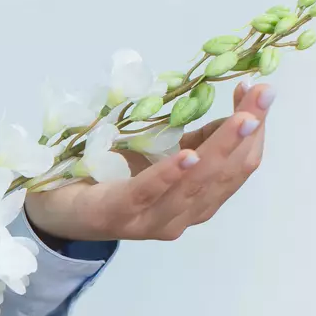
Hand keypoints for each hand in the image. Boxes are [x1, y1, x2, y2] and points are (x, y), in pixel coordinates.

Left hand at [24, 82, 273, 241]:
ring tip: (241, 119)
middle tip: (262, 97)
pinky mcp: (116, 215)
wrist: (53, 204)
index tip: (260, 94)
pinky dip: (170, 175)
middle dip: (246, 135)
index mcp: (193, 203)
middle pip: (223, 176)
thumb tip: (235, 114)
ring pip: (195, 186)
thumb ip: (196, 141)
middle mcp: (178, 217)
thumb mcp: (159, 153)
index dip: (252, 134)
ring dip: (221, 148)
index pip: (235, 170)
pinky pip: (149, 194)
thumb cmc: (108, 176)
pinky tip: (189, 155)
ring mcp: (149, 221)